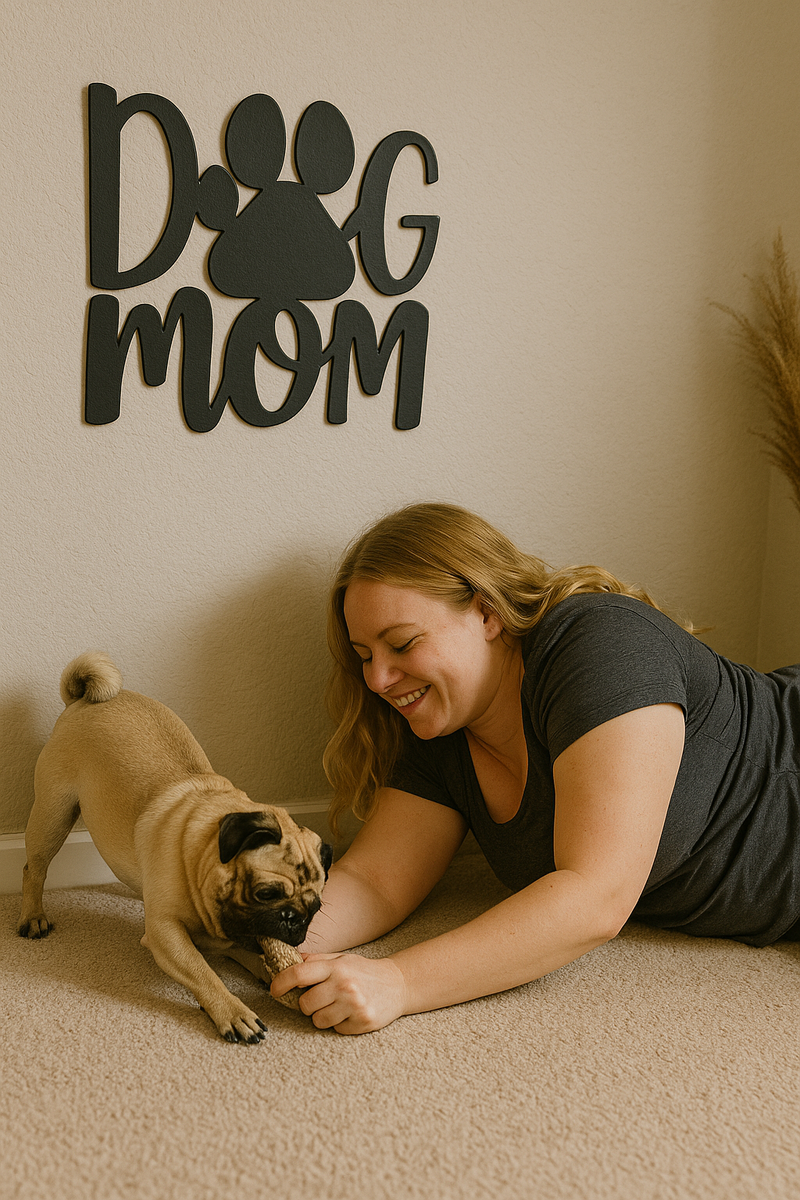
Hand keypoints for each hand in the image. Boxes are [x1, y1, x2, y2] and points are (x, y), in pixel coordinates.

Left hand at [270, 952, 407, 1034]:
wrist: (398, 984)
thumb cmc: (364, 971)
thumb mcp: (341, 959)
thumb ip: (315, 961)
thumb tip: (287, 959)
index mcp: (335, 967)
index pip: (299, 974)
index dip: (281, 983)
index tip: (274, 990)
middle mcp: (344, 985)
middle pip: (305, 1004)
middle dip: (308, 1004)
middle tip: (322, 998)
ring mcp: (354, 1005)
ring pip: (318, 1021)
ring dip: (323, 1016)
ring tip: (339, 1006)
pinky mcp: (362, 1022)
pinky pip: (336, 1029)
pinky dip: (339, 1024)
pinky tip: (351, 1013)